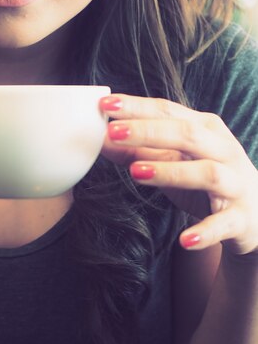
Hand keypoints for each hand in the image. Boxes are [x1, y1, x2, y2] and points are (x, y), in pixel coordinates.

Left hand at [99, 94, 257, 254]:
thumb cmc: (206, 184)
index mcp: (205, 130)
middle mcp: (223, 150)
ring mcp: (235, 183)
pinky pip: (223, 224)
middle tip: (113, 133)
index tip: (105, 103)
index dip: (137, 107)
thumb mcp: (172, 163)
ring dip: (170, 172)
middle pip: (187, 135)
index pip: (168, 111)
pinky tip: (185, 240)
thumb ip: (139, 152)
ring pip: (206, 172)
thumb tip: (101, 140)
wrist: (255, 217)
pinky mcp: (240, 217)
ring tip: (135, 172)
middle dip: (148, 132)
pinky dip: (205, 231)